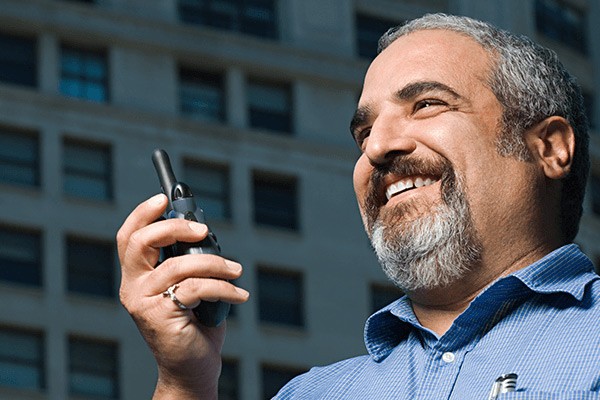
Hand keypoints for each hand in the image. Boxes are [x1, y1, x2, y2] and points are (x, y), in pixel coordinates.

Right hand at [117, 194, 248, 398]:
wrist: (192, 368)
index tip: (163, 198)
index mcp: (137, 276)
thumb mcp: (189, 285)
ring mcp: (142, 303)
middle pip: (141, 242)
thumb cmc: (194, 324)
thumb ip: (189, 259)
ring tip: (236, 271)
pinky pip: (195, 288)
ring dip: (215, 264)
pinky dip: (223, 287)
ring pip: (178, 265)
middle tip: (203, 231)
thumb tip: (204, 231)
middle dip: (175, 227)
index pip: (129, 237)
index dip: (142, 214)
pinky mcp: (160, 316)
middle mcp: (132, 287)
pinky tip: (239, 294)